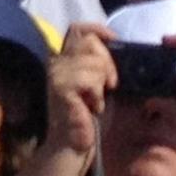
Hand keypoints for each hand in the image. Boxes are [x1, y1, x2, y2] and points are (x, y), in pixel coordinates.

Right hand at [46, 24, 113, 162]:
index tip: (114, 39)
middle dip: (107, 62)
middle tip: (110, 84)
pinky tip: (92, 107)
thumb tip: (120, 48)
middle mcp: (56, 63)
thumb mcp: (97, 84)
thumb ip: (102, 65)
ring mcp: (56, 75)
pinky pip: (90, 80)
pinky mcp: (61, 89)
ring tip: (96, 100)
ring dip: (103, 82)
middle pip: (90, 42)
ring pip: (93, 61)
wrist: (72, 145)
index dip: (98, 29)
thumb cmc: (88, 117)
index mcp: (64, 59)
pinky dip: (97, 94)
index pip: (78, 29)